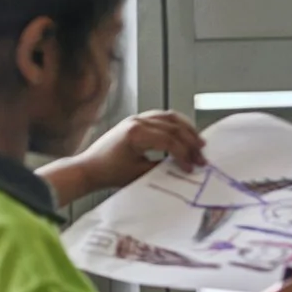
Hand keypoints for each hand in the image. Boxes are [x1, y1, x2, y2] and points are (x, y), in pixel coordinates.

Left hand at [59, 110, 206, 199]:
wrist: (89, 167)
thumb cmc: (109, 173)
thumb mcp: (138, 174)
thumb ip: (161, 167)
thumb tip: (180, 167)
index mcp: (136, 134)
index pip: (170, 141)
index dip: (184, 155)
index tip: (191, 168)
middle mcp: (138, 121)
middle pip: (173, 127)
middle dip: (191, 143)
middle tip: (201, 158)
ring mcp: (137, 118)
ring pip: (170, 118)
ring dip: (187, 130)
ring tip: (199, 143)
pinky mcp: (136, 120)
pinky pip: (162, 117)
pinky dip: (176, 124)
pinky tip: (185, 133)